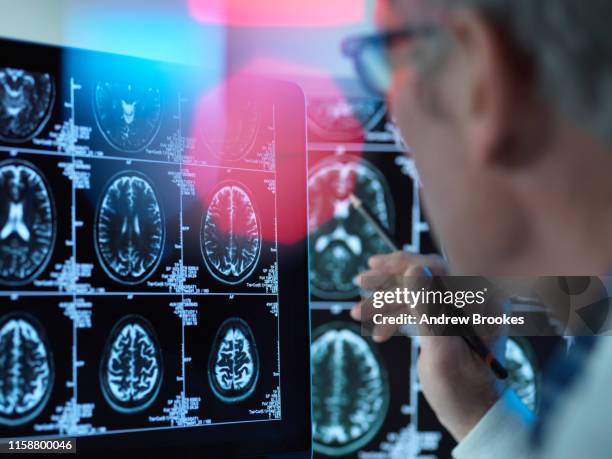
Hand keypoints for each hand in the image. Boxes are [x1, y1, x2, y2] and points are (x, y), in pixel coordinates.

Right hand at [351, 252, 503, 441]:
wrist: (474, 416)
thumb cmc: (463, 389)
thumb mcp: (442, 350)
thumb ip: (429, 308)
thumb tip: (414, 269)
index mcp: (481, 301)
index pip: (439, 267)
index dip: (404, 263)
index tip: (376, 265)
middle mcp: (473, 300)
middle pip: (425, 276)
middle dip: (390, 282)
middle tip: (361, 281)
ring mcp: (461, 310)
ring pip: (417, 292)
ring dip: (387, 302)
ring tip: (359, 312)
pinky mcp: (449, 321)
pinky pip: (419, 308)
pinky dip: (396, 317)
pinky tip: (379, 332)